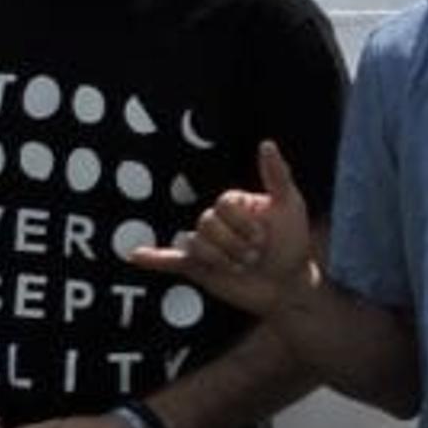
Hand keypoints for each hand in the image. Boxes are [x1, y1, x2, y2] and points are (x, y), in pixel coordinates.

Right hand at [129, 138, 315, 317]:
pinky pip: (170, 260)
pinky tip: (135, 255)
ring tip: (242, 267)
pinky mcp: (198, 267)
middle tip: (255, 257)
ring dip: (223, 259)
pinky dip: (153, 258)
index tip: (266, 237)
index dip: (244, 223)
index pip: (223, 204)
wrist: (288, 284)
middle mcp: (216, 221)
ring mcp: (205, 244)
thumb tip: (266, 143)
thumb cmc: (291, 243)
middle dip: (236, 245)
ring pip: (196, 244)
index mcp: (233, 204)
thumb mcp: (290, 206)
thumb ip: (277, 176)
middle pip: (207, 224)